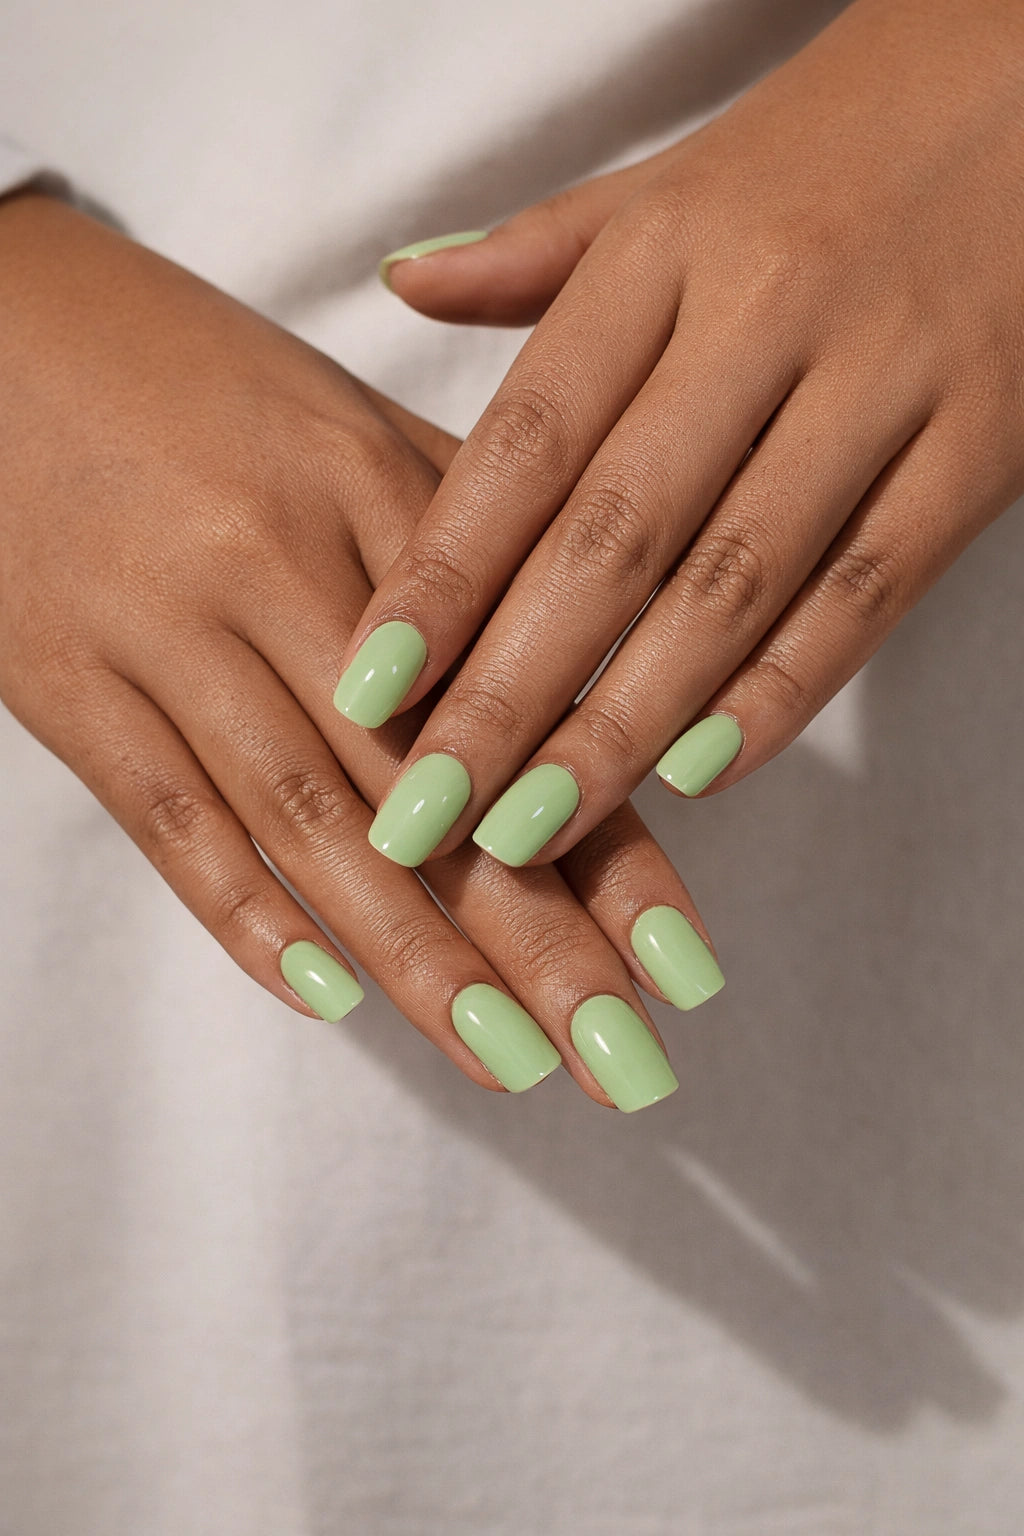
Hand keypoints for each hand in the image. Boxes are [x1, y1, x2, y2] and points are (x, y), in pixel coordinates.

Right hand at [0, 192, 722, 1111]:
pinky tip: (323, 996)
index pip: (523, 699)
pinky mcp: (64, 679)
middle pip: (430, 786)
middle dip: (539, 940)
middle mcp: (284, 564)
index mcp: (379, 492)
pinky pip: (165, 815)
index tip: (684, 965)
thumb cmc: (193, 374)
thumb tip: (594, 654)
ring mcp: (166, 628)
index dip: (609, 840)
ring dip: (415, 956)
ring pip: (310, 819)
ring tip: (510, 1066)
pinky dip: (240, 910)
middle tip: (626, 1066)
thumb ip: (469, 531)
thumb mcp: (346, 417)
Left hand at [345, 0, 1023, 866]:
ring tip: (534, 829)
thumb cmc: (822, 156)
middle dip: (510, 689)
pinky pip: (870, 588)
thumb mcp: (668, 189)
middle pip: (614, 536)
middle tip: (427, 810)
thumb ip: (535, 255)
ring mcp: (883, 382)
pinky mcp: (981, 443)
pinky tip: (701, 773)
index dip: (442, 572)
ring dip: (626, 723)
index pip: (527, 440)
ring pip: (734, 582)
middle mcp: (763, 316)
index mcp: (662, 255)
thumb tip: (399, 283)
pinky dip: (785, 689)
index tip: (366, 686)